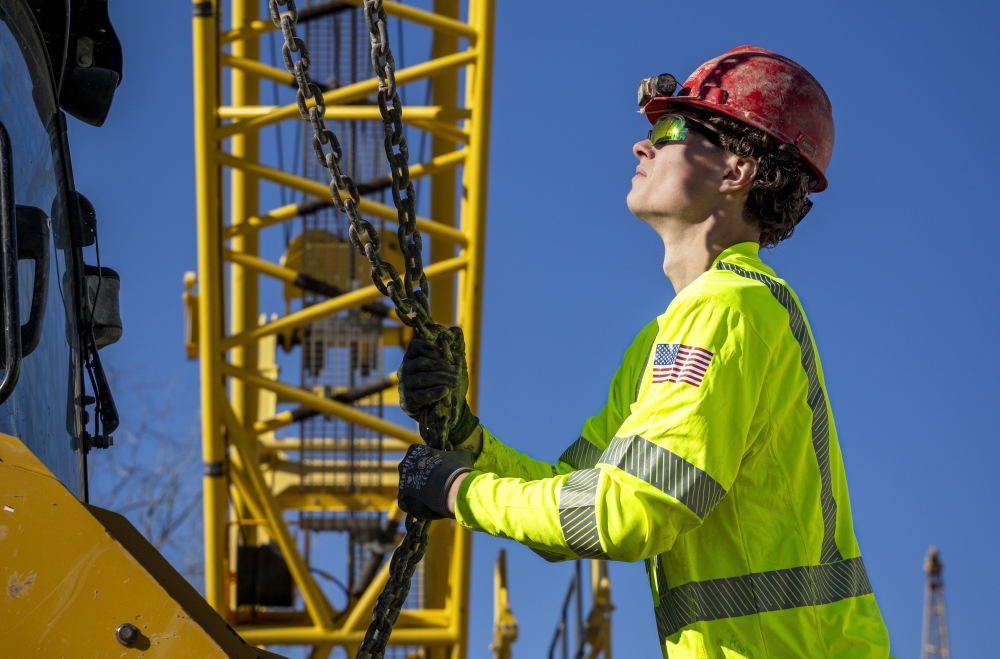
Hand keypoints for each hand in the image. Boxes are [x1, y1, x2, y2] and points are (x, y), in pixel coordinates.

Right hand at [397, 328, 479, 449]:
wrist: (443, 409)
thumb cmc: (446, 382)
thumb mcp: (453, 364)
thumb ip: (454, 346)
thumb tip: (455, 329)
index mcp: (412, 357)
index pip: (415, 346)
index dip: (431, 349)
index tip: (446, 355)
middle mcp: (405, 369)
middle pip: (422, 363)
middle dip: (442, 367)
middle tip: (457, 373)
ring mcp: (404, 386)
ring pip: (422, 379)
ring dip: (441, 379)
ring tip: (455, 382)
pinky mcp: (408, 401)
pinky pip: (421, 395)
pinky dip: (434, 392)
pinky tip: (445, 391)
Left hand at [397, 444, 473, 519]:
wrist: (452, 489)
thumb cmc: (456, 469)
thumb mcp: (461, 455)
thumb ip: (457, 453)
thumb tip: (464, 453)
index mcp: (415, 450)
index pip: (420, 454)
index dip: (430, 462)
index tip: (440, 469)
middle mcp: (404, 465)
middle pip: (412, 471)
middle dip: (423, 477)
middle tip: (437, 483)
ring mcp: (402, 483)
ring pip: (410, 488)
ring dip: (420, 491)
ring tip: (435, 496)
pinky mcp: (403, 500)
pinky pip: (409, 503)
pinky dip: (417, 506)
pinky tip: (430, 506)